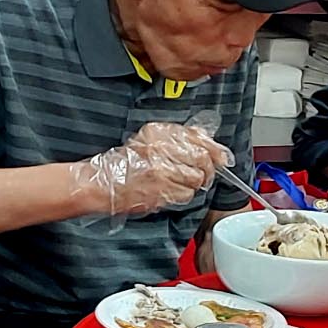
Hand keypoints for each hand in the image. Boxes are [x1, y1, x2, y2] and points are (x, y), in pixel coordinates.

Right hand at [70, 121, 232, 218]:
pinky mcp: (161, 190)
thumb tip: (207, 140)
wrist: (106, 182)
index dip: (214, 149)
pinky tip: (173, 191)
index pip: (197, 138)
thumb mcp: (150, 139)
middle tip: (205, 175)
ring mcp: (161, 170)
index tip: (222, 158)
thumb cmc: (128, 163)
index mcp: (159, 133)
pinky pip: (186, 194)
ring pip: (196, 178)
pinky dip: (184, 194)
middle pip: (202, 158)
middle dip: (209, 169)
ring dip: (195, 183)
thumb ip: (178, 137)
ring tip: (182, 182)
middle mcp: (161, 149)